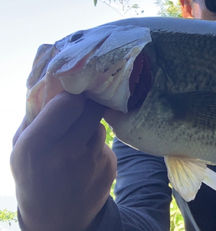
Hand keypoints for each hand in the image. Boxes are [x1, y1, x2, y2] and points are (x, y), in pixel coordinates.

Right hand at [11, 92, 116, 230]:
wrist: (56, 220)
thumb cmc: (33, 175)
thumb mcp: (20, 148)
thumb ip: (34, 116)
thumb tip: (52, 83)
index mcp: (37, 145)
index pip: (68, 101)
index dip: (70, 96)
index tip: (68, 97)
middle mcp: (67, 152)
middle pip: (91, 108)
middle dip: (85, 106)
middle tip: (78, 111)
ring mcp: (92, 161)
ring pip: (99, 126)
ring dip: (90, 128)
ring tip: (76, 144)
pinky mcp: (110, 168)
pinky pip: (107, 143)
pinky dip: (98, 147)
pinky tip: (85, 161)